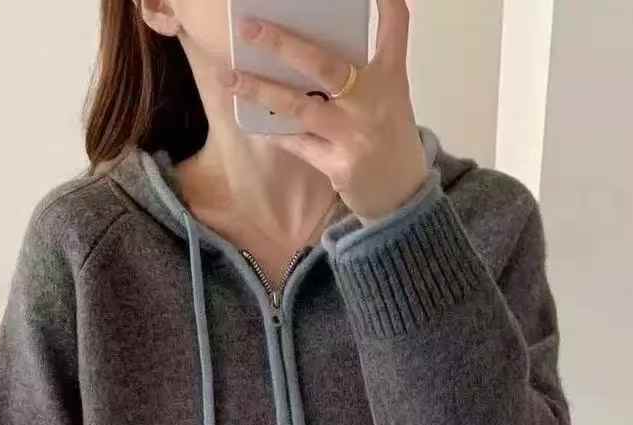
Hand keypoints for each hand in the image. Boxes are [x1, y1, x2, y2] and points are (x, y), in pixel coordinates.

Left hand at [220, 0, 428, 221]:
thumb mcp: (388, 98)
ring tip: (230, 78)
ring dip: (261, 91)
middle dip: (283, 45)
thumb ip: (357, 73)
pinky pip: (298, 143)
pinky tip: (254, 120)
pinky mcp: (340, 165)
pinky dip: (276, 131)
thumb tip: (299, 53)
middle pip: (325, 66)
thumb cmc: (387, 137)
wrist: (402, 197)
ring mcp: (355, 135)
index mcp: (391, 77)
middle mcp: (374, 102)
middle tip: (249, 29)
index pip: (395, 27)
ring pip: (300, 108)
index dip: (385, 1)